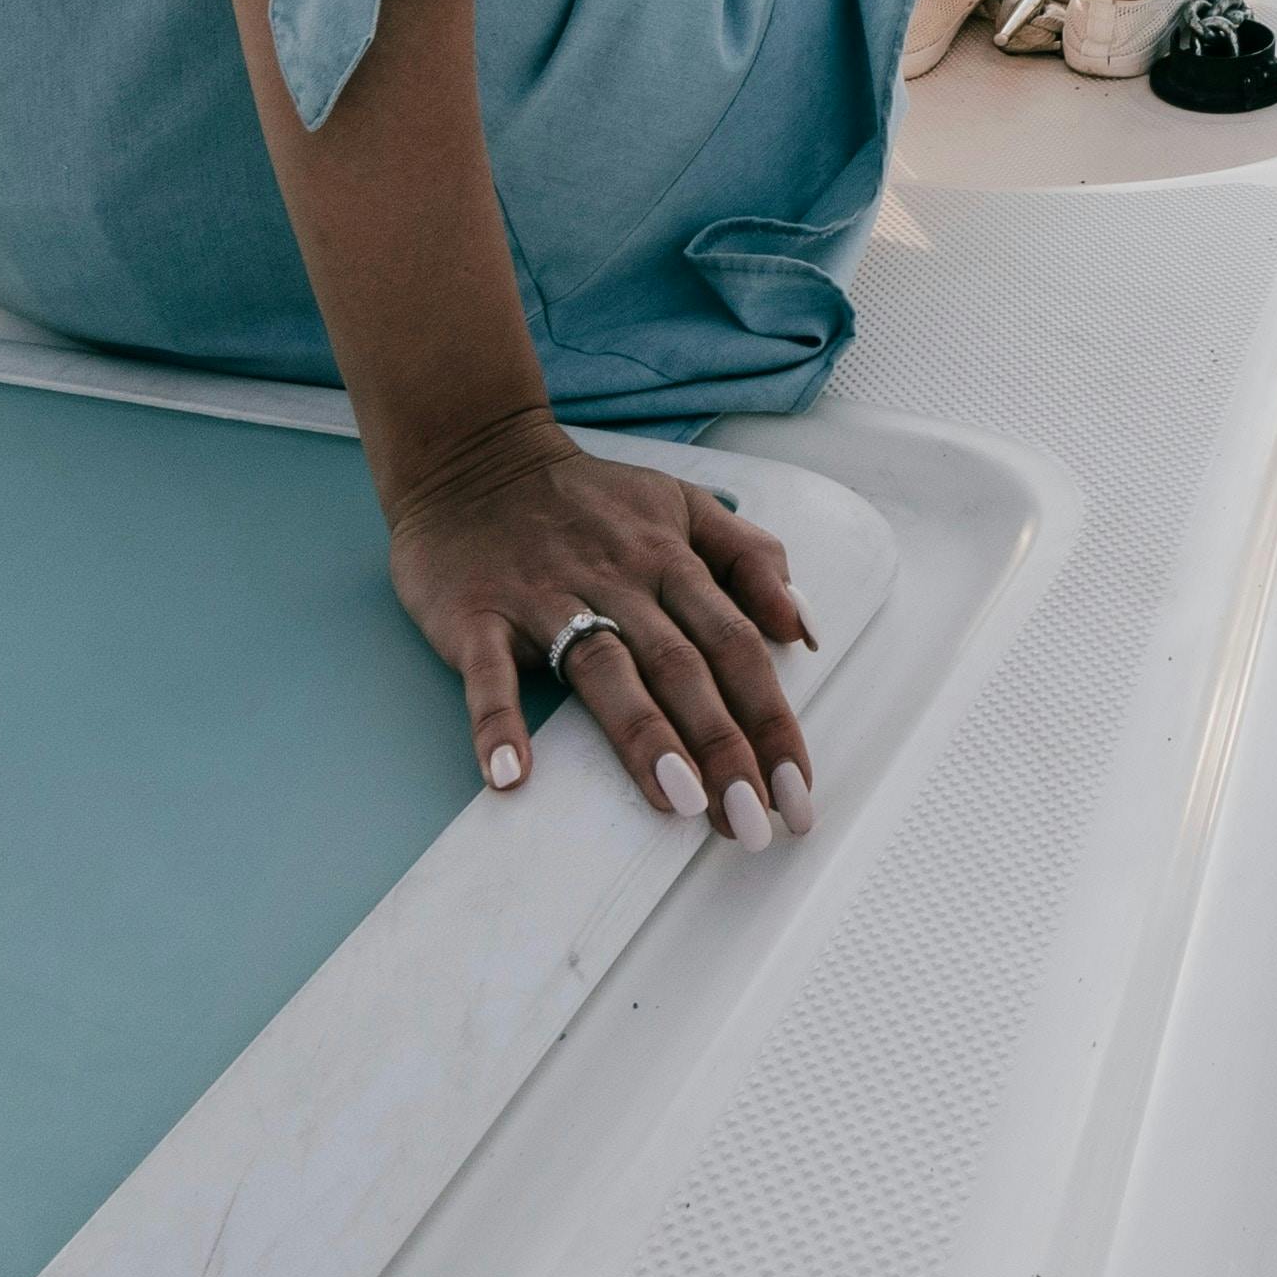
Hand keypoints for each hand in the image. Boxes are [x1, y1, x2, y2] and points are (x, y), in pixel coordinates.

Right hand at [387, 420, 820, 838]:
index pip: (735, 645)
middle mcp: (617, 580)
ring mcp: (545, 597)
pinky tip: (512, 775)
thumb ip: (749, 557)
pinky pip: (488, 672)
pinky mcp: (477, 613)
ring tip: (679, 802)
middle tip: (752, 823)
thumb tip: (804, 626)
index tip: (798, 790)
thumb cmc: (586, 497)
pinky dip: (497, 722)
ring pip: (604, 668)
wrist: (472, 452)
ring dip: (643, 735)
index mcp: (671, 559)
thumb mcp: (681, 503)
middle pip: (682, 667)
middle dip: (724, 747)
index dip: (771, 719)